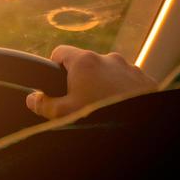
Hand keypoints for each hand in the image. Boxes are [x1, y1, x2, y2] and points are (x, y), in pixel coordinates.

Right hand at [26, 46, 155, 118]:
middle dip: (83, 81)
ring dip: (106, 86)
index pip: (60, 52)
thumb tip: (32, 99)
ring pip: (110, 74)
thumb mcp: (64, 115)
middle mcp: (108, 59)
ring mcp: (130, 68)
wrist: (139, 126)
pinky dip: (125, 92)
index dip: (54, 68)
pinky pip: (130, 82)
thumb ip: (43, 105)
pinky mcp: (147, 80)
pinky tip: (123, 108)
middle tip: (82, 104)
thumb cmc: (100, 117)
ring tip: (105, 108)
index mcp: (84, 62)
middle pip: (87, 65)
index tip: (56, 84)